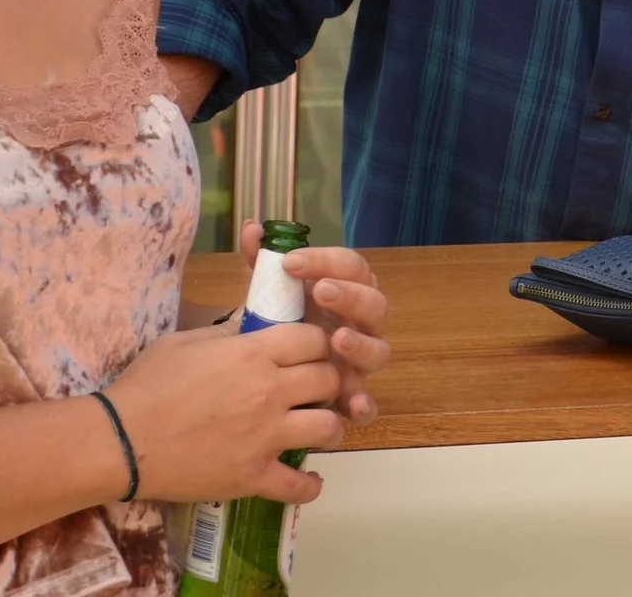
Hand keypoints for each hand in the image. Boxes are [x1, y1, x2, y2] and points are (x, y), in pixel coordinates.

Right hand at [101, 321, 343, 506]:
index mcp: (253, 353)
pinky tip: (309, 479)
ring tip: (317, 428)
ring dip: (329, 427)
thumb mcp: (186, 342)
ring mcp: (265, 437)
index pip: (314, 338)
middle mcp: (269, 392)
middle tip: (314, 389)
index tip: (308, 352)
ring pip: (328, 427)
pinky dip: (310, 485)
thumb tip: (252, 326)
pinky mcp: (253, 476)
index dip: (316, 343)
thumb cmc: (147, 385)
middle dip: (327, 380)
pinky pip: (299, 486)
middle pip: (329, 378)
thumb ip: (227, 333)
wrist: (120, 442)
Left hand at [272, 235, 391, 429]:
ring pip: (379, 351)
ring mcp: (362, 360)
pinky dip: (364, 404)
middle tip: (321, 290)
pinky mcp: (354, 395)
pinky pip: (369, 403)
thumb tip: (252, 227)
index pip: (351, 266)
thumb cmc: (281, 322)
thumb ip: (263, 263)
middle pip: (375, 304)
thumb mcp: (270, 293)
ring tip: (337, 339)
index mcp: (347, 290)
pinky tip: (352, 404)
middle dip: (351, 296)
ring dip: (361, 344)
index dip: (326, 260)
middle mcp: (362, 323)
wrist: (272, 369)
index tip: (291, 261)